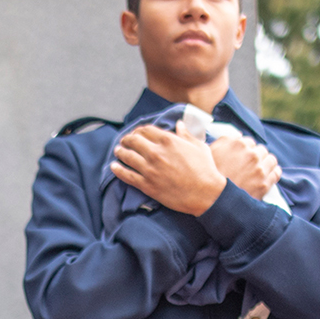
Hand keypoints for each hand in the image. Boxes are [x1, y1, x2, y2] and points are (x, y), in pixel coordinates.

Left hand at [111, 122, 226, 215]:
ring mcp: (150, 169)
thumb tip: (179, 124)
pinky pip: (127, 175)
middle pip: (133, 141)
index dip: (138, 130)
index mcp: (168, 140)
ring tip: (118, 151)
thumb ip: (186, 134)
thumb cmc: (206, 169)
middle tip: (124, 141)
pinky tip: (113, 166)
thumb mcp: (198, 146)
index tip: (136, 133)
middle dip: (127, 140)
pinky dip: (118, 170)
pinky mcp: (147, 185)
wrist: (206, 194)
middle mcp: (156, 153)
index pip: (145, 130)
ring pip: (127, 156)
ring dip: (120, 152)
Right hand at [210, 136, 280, 199]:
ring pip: (271, 160)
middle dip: (257, 156)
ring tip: (260, 170)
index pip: (249, 142)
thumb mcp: (211, 150)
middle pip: (261, 150)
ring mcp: (259, 170)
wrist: (211, 199)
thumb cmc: (208, 175)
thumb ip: (226, 140)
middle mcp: (251, 155)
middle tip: (250, 165)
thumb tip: (239, 135)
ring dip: (266, 163)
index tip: (242, 157)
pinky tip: (268, 175)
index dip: (246, 150)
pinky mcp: (264, 184)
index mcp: (238, 144)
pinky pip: (276, 173)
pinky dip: (273, 172)